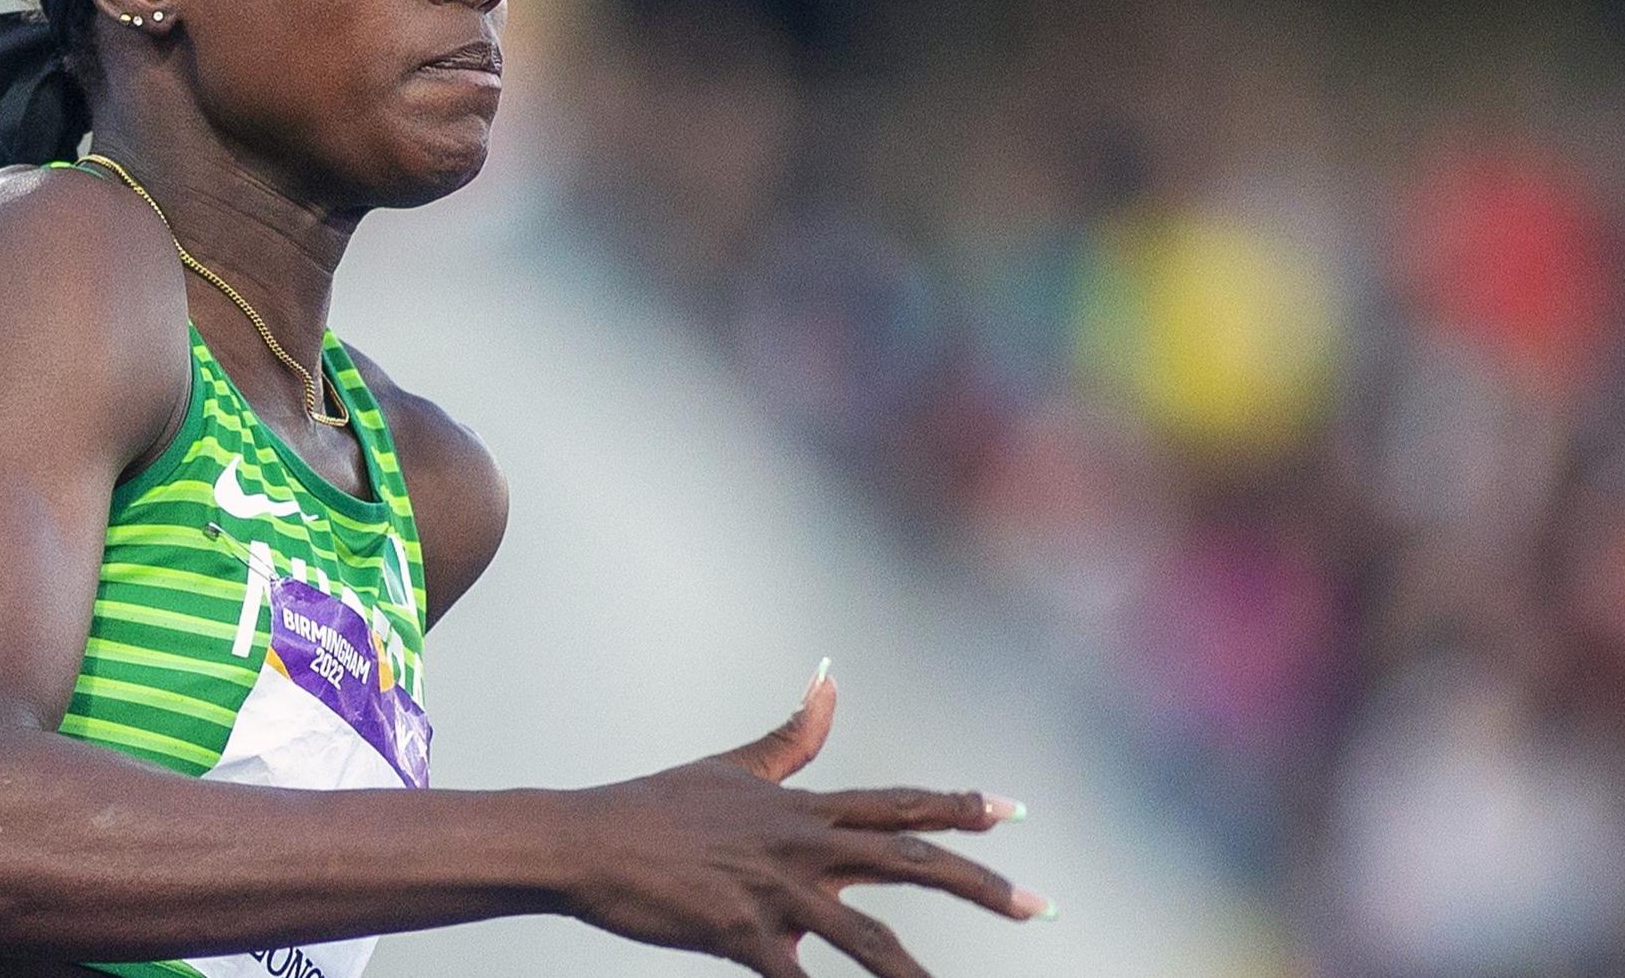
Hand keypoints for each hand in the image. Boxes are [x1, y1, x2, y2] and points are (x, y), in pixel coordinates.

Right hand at [557, 661, 1049, 977]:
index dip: (960, 806)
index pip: (899, 805)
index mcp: (802, 809)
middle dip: (980, 885)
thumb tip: (830, 677)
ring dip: (917, 976)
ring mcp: (773, 892)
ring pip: (867, 936)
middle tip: (1039, 906)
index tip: (1014, 812)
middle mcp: (801, 846)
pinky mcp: (740, 936)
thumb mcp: (733, 768)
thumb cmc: (656, 808)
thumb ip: (791, 736)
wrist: (586, 840)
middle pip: (910, 863)